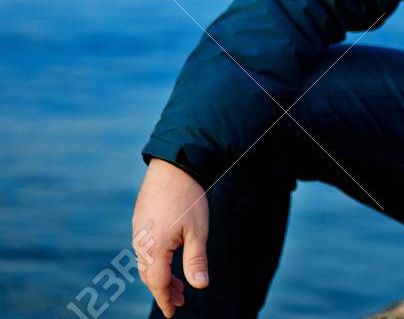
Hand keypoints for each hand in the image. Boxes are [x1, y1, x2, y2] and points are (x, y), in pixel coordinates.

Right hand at [132, 158, 209, 316]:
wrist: (173, 164)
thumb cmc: (189, 197)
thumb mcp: (198, 230)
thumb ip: (196, 259)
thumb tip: (200, 286)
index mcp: (154, 247)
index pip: (158, 282)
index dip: (165, 300)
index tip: (171, 314)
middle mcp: (141, 242)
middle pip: (149, 276)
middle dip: (164, 291)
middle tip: (180, 301)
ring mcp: (138, 230)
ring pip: (146, 263)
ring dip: (160, 276)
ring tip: (179, 285)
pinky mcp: (140, 221)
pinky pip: (144, 250)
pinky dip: (156, 262)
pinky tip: (169, 260)